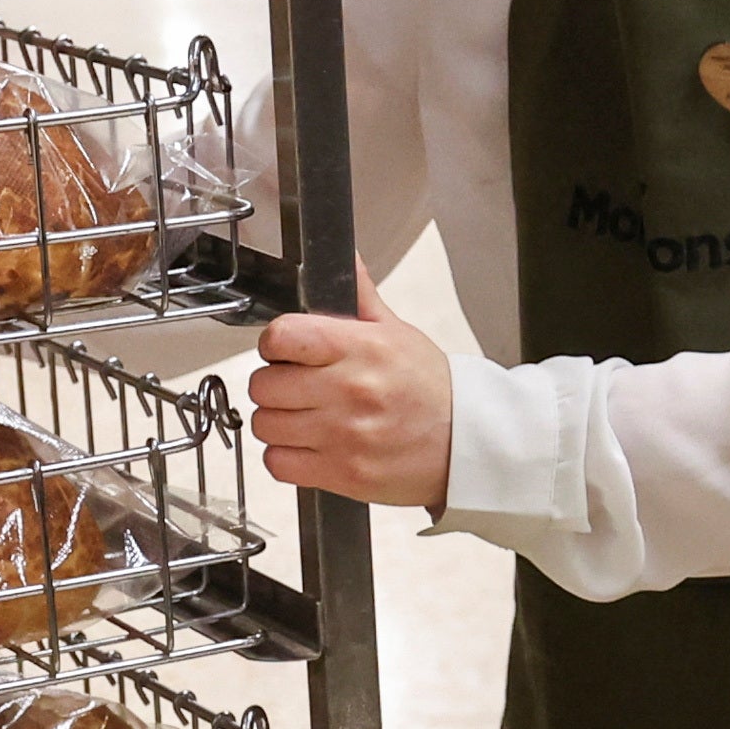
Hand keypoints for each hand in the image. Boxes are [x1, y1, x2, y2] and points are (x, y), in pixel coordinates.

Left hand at [247, 272, 452, 509]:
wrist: (466, 444)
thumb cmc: (431, 390)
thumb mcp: (399, 333)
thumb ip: (360, 296)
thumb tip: (344, 255)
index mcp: (362, 349)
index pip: (281, 337)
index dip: (275, 344)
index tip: (285, 351)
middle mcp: (350, 390)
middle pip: (263, 385)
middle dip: (275, 385)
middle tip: (298, 388)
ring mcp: (344, 436)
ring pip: (265, 425)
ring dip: (279, 422)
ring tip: (306, 418)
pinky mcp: (341, 473)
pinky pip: (277, 464)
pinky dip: (286, 457)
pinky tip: (310, 445)